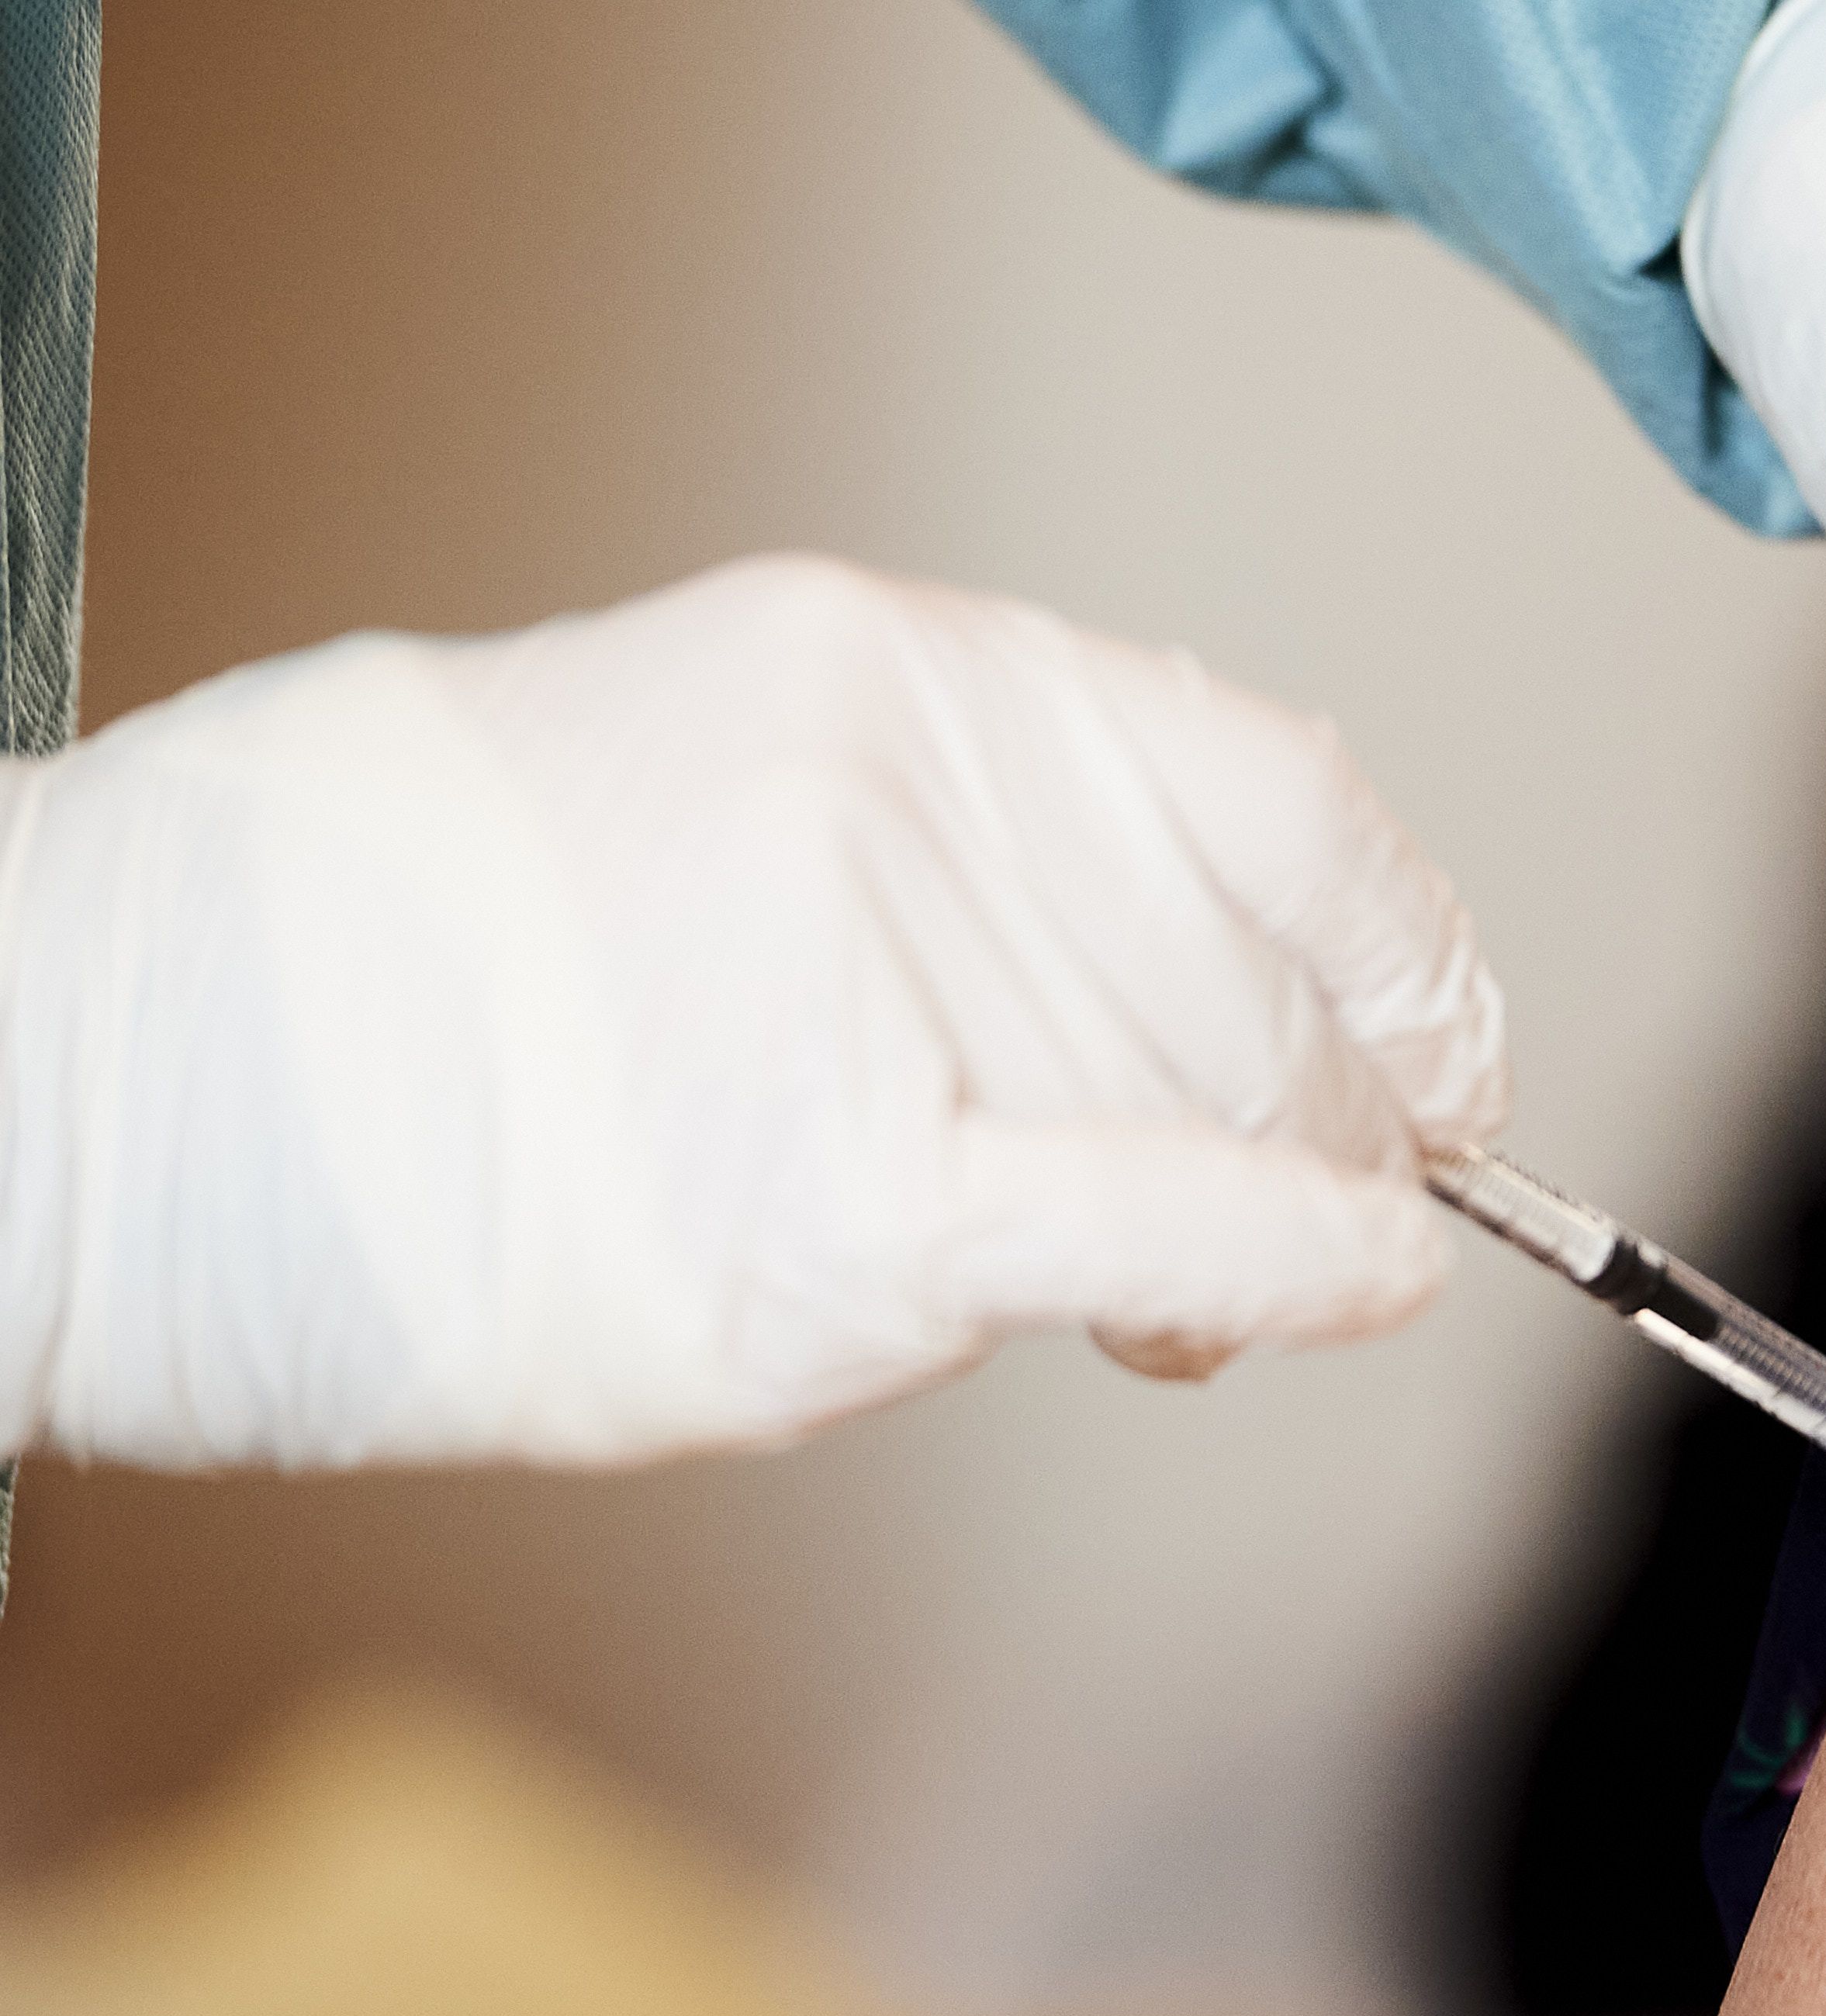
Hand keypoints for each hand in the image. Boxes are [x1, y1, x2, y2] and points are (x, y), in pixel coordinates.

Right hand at [0, 555, 1504, 1468]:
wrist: (106, 1068)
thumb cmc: (374, 952)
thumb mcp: (691, 787)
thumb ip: (933, 874)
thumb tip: (1156, 1000)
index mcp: (873, 670)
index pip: (1260, 784)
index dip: (1398, 934)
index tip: (1447, 1026)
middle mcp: (898, 794)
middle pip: (1240, 992)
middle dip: (1323, 1120)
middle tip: (1334, 1198)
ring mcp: (866, 992)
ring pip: (1197, 1124)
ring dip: (1253, 1218)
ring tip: (1201, 1292)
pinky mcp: (832, 1199)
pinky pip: (1151, 1224)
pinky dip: (1283, 1265)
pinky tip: (1350, 1287)